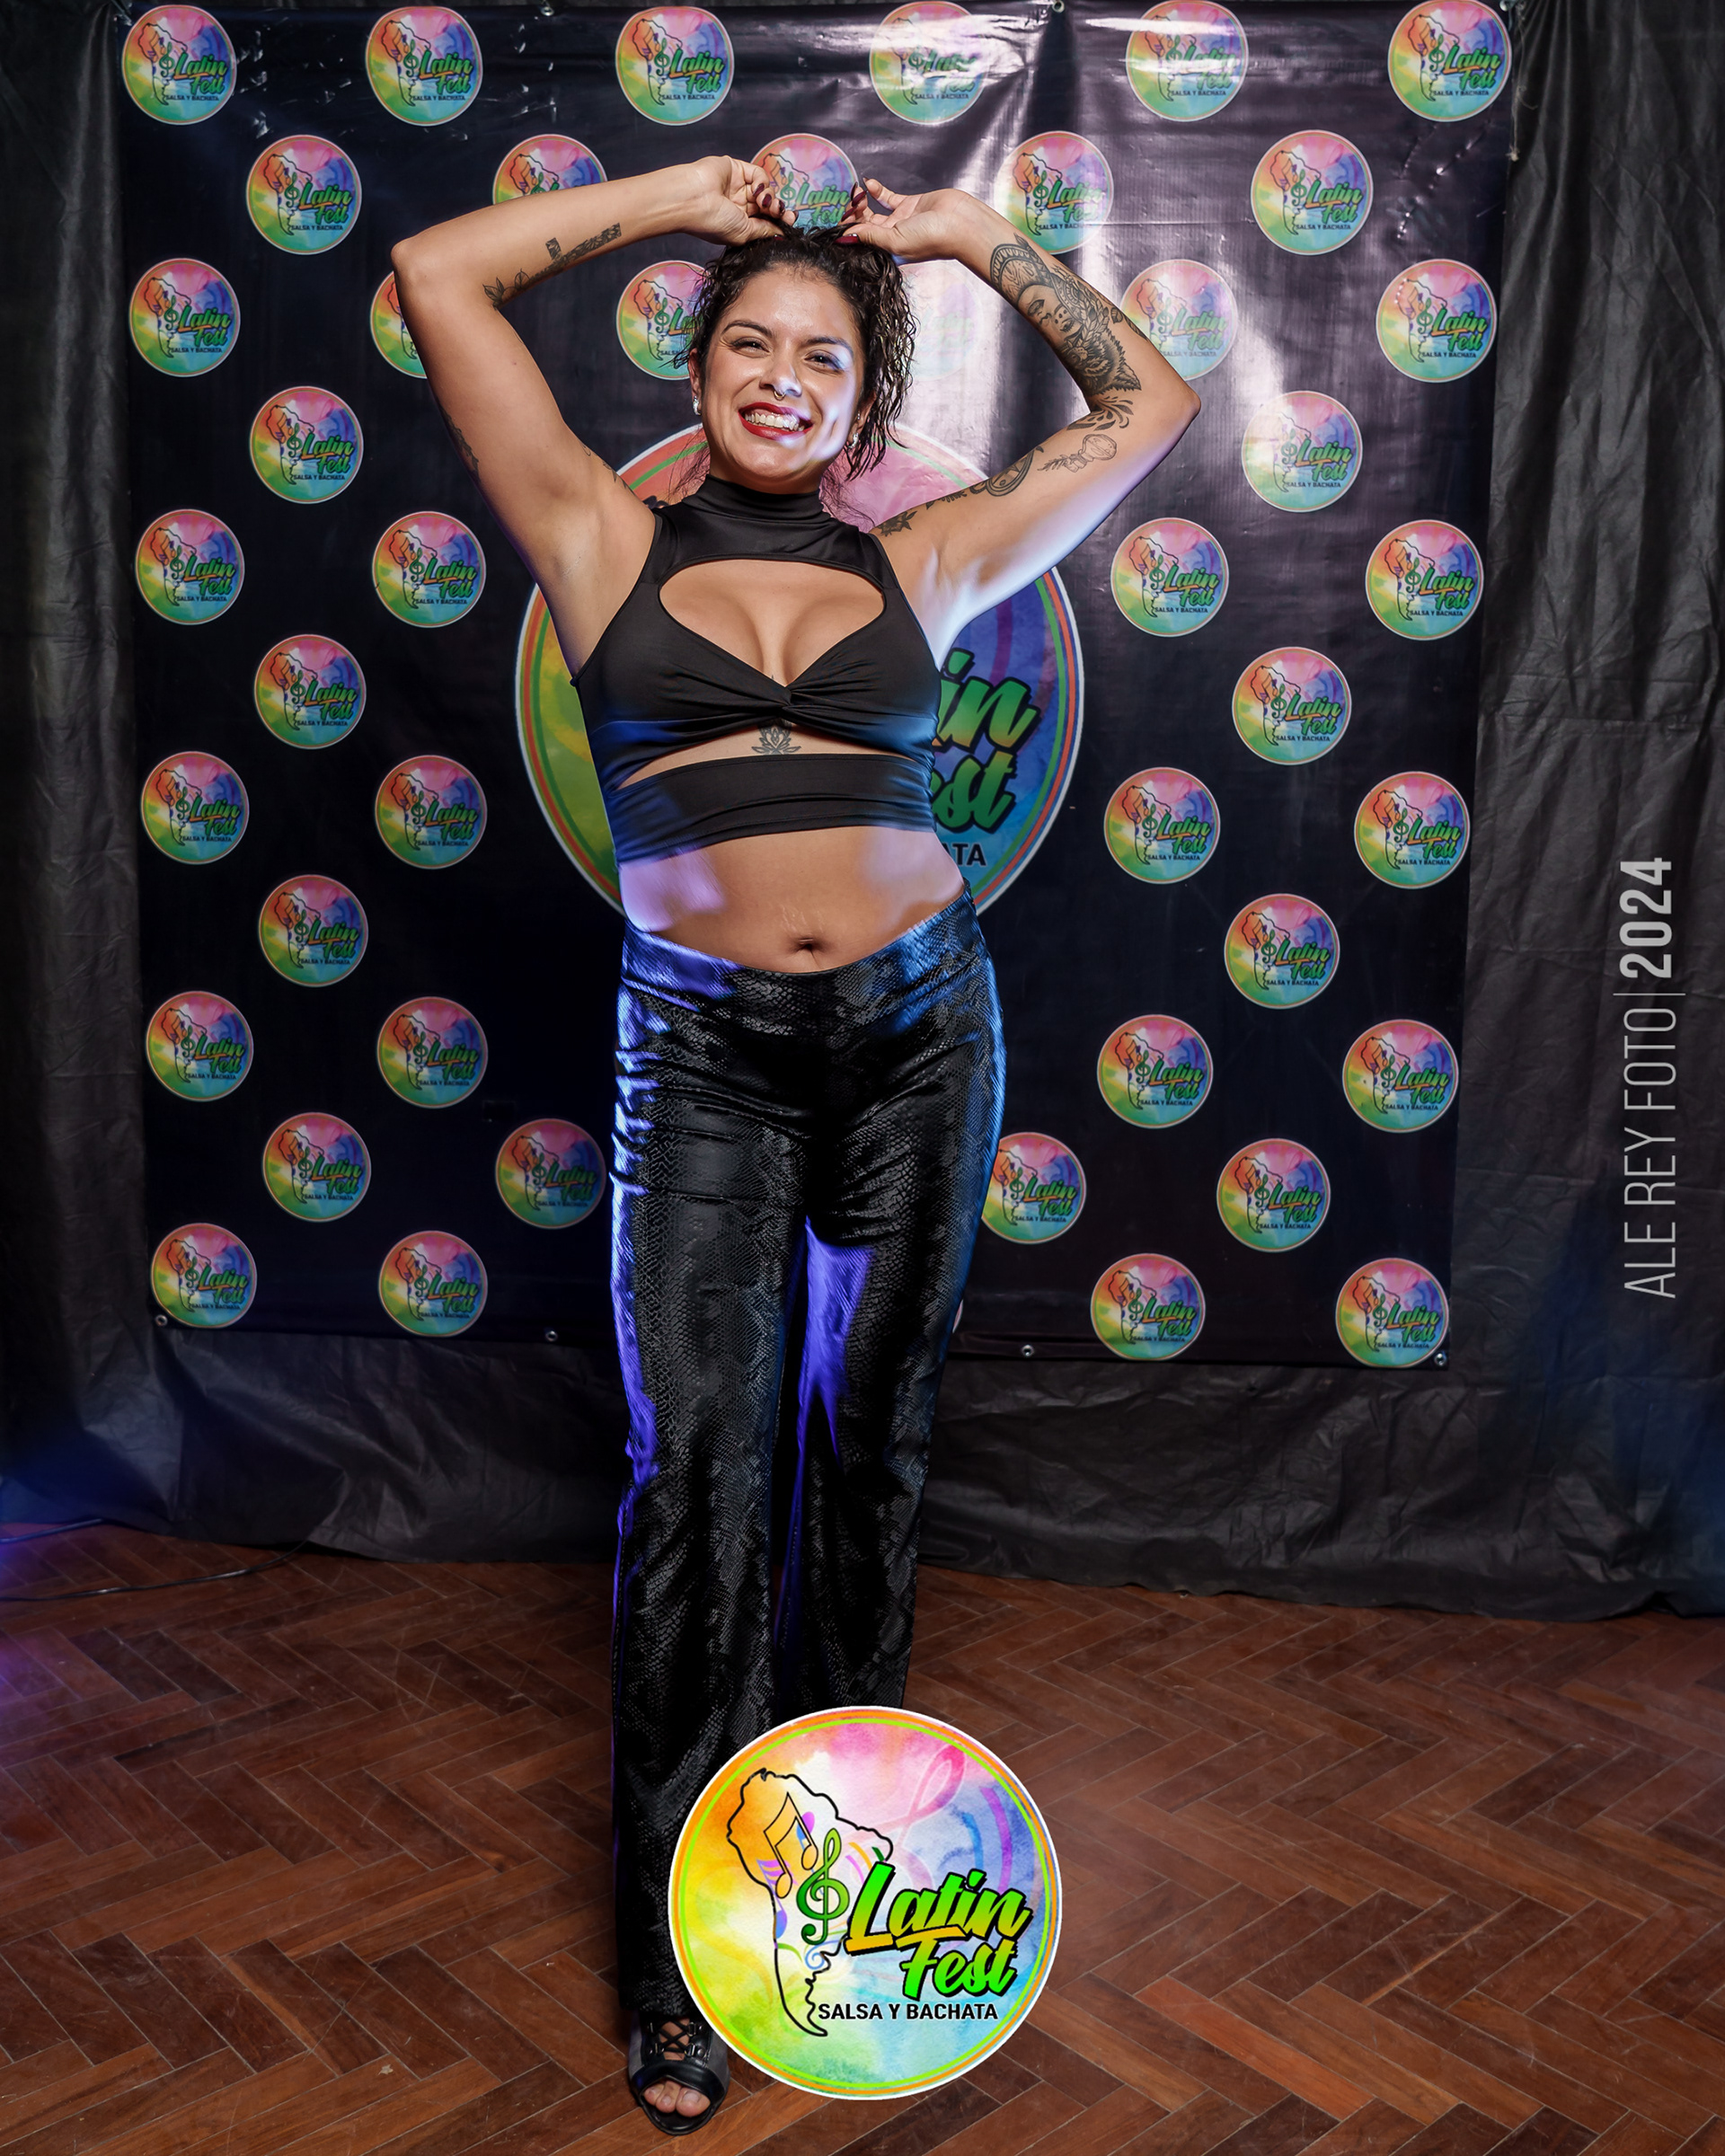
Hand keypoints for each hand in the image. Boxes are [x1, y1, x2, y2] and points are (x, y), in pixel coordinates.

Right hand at [682, 156, 796, 246]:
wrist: (693, 201)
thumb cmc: (713, 222)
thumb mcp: (744, 233)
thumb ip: (764, 230)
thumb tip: (782, 232)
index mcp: (739, 223)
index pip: (766, 220)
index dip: (780, 220)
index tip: (790, 221)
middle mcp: (739, 205)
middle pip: (768, 204)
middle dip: (777, 208)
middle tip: (779, 212)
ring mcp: (738, 186)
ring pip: (766, 189)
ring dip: (771, 196)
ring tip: (764, 203)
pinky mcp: (736, 169)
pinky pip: (758, 174)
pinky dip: (763, 182)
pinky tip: (758, 190)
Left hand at [836, 179, 978, 262]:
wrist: (959, 223)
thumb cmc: (931, 239)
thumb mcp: (895, 241)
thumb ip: (871, 236)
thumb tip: (846, 236)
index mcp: (887, 252)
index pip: (861, 242)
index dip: (849, 232)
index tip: (839, 221)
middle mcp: (891, 238)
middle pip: (864, 226)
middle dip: (853, 214)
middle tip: (849, 203)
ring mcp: (900, 220)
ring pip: (872, 210)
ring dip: (861, 201)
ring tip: (856, 192)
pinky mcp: (908, 204)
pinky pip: (887, 197)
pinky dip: (876, 190)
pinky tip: (867, 183)